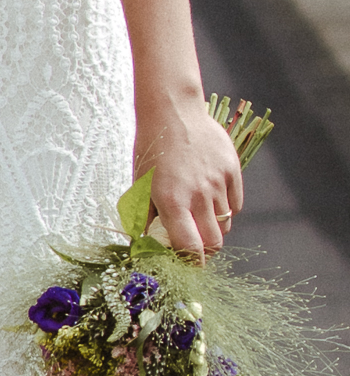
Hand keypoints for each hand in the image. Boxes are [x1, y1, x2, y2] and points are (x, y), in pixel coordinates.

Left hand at [138, 103, 244, 262]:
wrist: (172, 109)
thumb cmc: (152, 146)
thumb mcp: (140, 181)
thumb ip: (145, 216)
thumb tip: (145, 244)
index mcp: (171, 200)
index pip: (190, 248)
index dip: (192, 263)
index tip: (188, 266)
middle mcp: (198, 194)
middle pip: (214, 243)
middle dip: (206, 251)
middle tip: (196, 246)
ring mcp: (218, 182)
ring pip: (226, 223)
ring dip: (214, 226)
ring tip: (200, 213)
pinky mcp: (232, 170)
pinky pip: (236, 204)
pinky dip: (226, 208)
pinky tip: (212, 196)